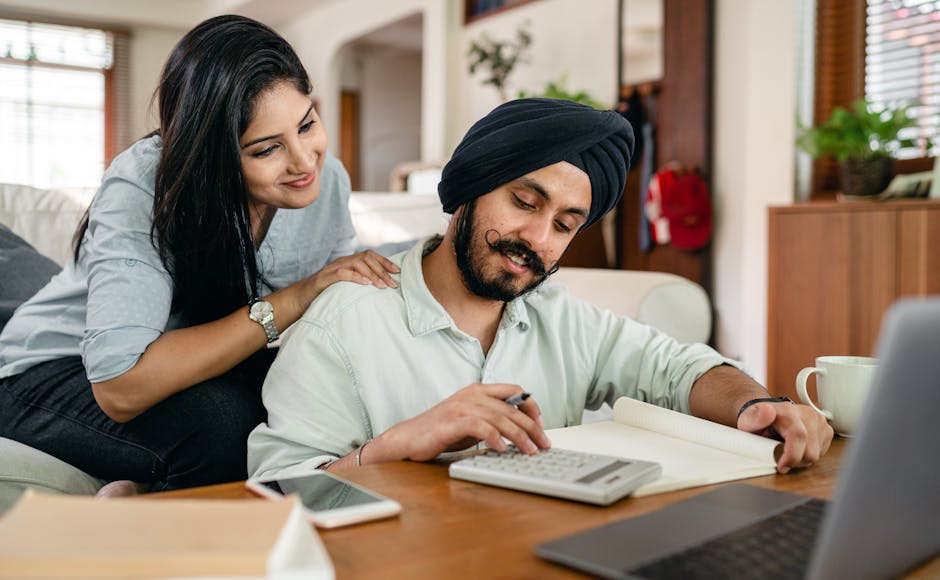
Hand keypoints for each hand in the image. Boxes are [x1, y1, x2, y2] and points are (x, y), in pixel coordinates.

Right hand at [289, 250, 399, 314]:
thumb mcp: (345, 288)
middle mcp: (341, 262)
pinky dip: (355, 277)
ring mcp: (332, 268)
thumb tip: (380, 289)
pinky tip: (365, 284)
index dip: (385, 262)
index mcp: (347, 263)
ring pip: (356, 263)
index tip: (398, 272)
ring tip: (382, 285)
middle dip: (382, 270)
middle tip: (392, 284)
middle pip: (365, 258)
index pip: (369, 256)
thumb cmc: (324, 295)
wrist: (298, 300)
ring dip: (371, 274)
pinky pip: (341, 273)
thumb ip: (359, 284)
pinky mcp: (323, 278)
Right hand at [369, 384, 551, 462]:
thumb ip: (494, 420)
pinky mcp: (452, 421)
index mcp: (479, 391)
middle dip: (532, 427)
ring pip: (500, 418)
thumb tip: (522, 431)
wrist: (408, 438)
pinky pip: (480, 427)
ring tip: (530, 450)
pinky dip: (494, 438)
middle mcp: (472, 395)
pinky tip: (502, 450)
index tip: (541, 425)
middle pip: (511, 408)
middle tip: (543, 444)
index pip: (515, 391)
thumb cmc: (441, 432)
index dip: (532, 407)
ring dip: (519, 436)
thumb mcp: (473, 422)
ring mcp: (462, 406)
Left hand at [737, 401, 833, 472]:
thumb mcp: (748, 420)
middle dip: (795, 461)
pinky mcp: (826, 429)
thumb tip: (767, 411)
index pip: (799, 436)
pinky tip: (798, 447)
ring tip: (787, 449)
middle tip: (780, 459)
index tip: (781, 466)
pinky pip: (822, 451)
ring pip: (817, 453)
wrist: (767, 413)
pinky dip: (809, 454)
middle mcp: (807, 414)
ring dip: (802, 458)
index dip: (792, 456)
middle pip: (810, 450)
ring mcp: (819, 421)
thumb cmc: (757, 419)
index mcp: (788, 411)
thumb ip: (754, 419)